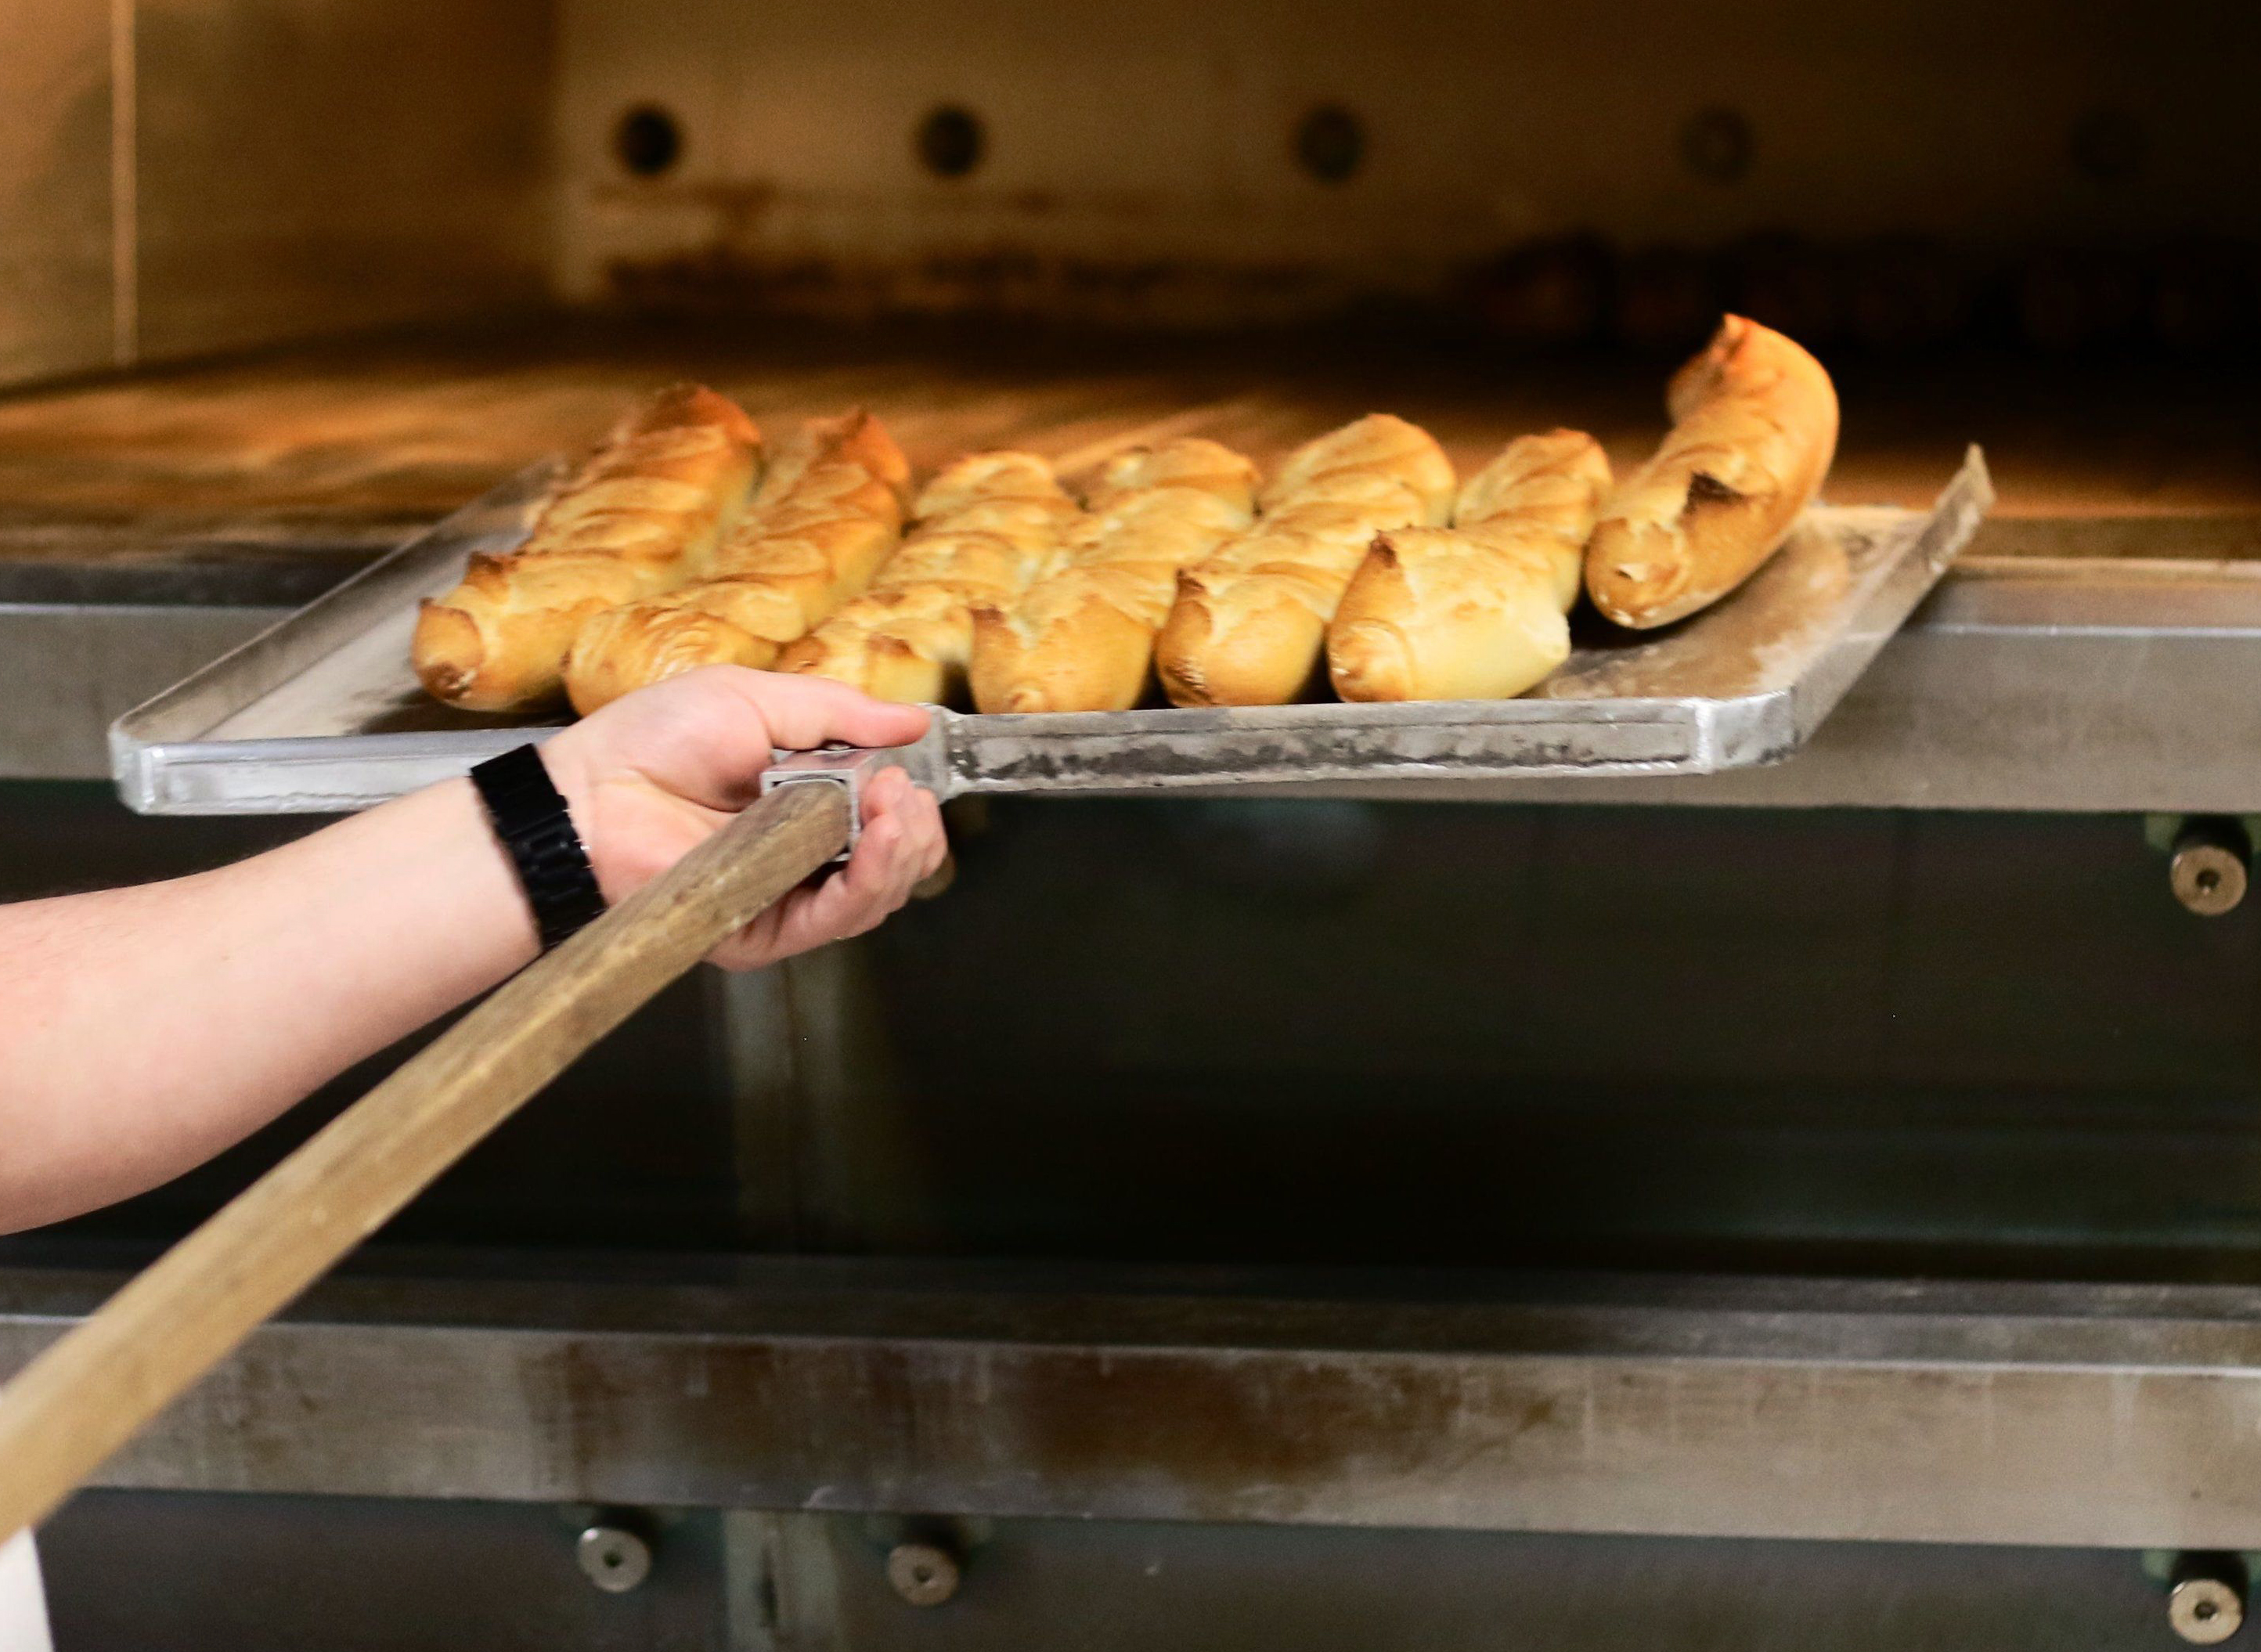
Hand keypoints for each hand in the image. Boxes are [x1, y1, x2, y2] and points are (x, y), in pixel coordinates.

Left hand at [536, 667, 946, 969]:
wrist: (590, 793)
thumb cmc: (655, 739)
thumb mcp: (758, 699)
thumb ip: (840, 713)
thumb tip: (913, 720)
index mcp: (808, 800)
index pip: (888, 820)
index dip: (911, 802)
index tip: (907, 772)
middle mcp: (805, 854)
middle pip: (897, 863)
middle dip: (917, 828)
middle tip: (901, 793)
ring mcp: (787, 896)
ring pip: (878, 896)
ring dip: (903, 851)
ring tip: (895, 810)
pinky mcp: (765, 931)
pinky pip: (836, 920)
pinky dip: (871, 881)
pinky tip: (880, 841)